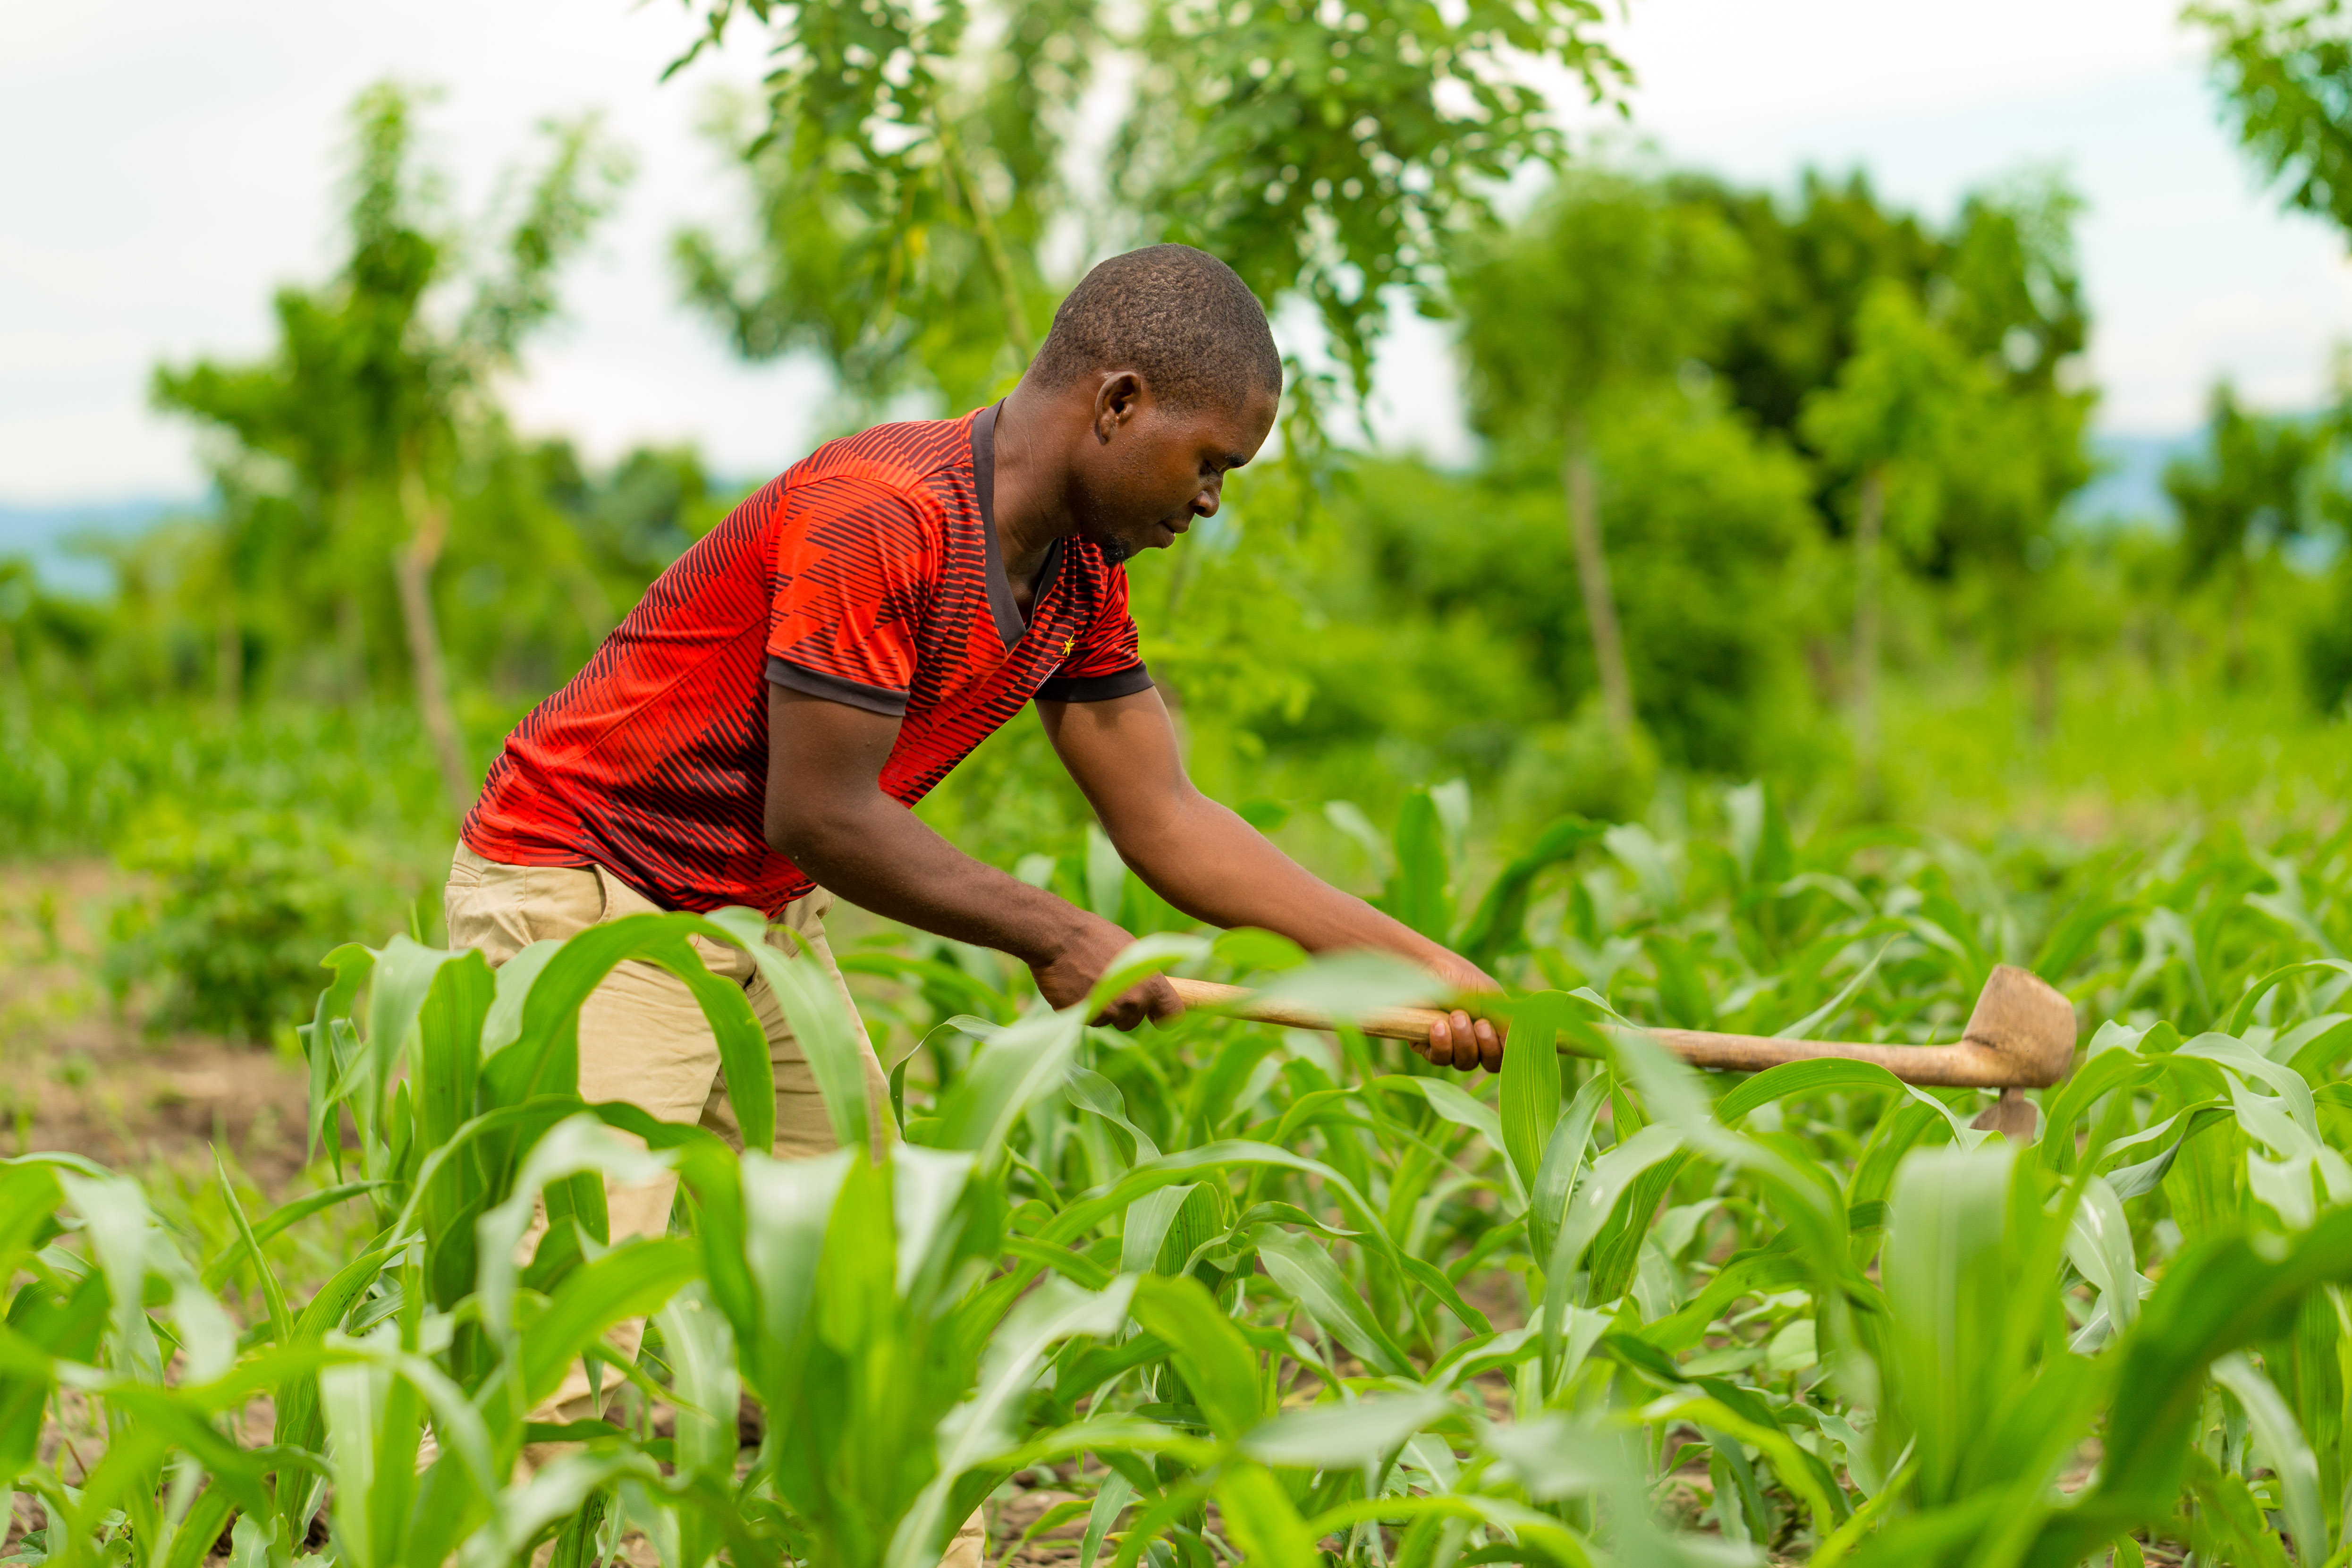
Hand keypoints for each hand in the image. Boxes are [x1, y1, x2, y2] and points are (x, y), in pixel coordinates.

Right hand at [1029, 909, 1185, 1029]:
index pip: (1172, 1012)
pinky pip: (1085, 1018)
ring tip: (1085, 980)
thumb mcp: (1131, 950)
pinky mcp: (1085, 1017)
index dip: (1164, 1016)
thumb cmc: (1094, 936)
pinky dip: (1079, 1007)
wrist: (1057, 936)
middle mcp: (1134, 1001)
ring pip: (1106, 1020)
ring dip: (1098, 1008)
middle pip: (1132, 1021)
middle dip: (1120, 1010)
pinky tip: (1072, 986)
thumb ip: (1142, 975)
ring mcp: (1109, 1012)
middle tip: (1104, 985)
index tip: (1156, 1017)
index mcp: (1151, 982)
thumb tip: (1147, 988)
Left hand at [1413, 952, 1505, 1072]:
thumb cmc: (1458, 976)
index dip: (1506, 1049)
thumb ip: (1506, 1021)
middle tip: (1479, 1024)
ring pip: (1465, 1063)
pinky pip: (1439, 1059)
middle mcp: (1474, 1040)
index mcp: (1494, 1027)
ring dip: (1463, 1041)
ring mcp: (1451, 1045)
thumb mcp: (1489, 995)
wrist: (1422, 966)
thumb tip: (1517, 1044)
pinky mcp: (1427, 1046)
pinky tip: (1438, 1026)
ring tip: (1456, 1016)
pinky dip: (1442, 1044)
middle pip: (1490, 1063)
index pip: (1507, 1053)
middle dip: (1487, 1045)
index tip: (1501, 1030)